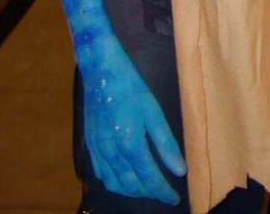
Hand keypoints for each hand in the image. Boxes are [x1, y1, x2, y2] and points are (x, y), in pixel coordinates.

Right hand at [79, 36, 185, 203]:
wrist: (100, 70)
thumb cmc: (130, 86)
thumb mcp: (153, 111)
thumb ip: (166, 143)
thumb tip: (180, 170)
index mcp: (129, 143)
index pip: (149, 178)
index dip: (162, 191)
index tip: (174, 198)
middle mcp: (110, 152)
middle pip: (131, 185)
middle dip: (148, 193)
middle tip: (164, 193)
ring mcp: (96, 150)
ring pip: (114, 183)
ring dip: (131, 191)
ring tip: (147, 188)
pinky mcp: (89, 145)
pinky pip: (101, 174)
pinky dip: (114, 182)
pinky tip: (124, 176)